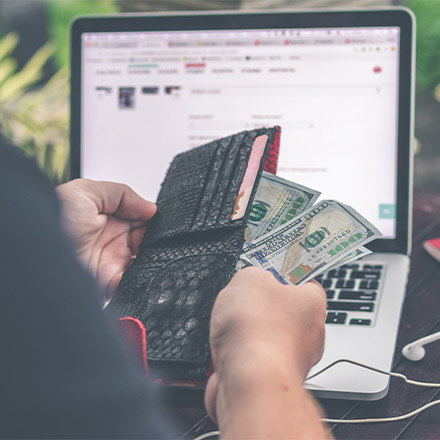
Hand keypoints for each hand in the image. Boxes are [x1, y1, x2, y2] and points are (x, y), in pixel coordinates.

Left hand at [56, 179, 155, 298]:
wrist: (33, 252)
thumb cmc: (53, 218)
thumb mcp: (87, 192)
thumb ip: (122, 195)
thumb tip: (151, 208)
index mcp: (108, 218)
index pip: (140, 218)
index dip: (151, 218)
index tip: (157, 218)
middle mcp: (111, 240)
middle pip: (146, 240)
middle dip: (153, 238)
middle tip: (153, 236)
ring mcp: (112, 262)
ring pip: (144, 260)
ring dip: (150, 256)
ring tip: (147, 250)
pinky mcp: (110, 282)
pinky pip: (133, 281)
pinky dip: (140, 276)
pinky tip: (138, 266)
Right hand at [205, 267, 325, 432]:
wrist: (248, 383)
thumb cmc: (258, 332)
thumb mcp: (250, 277)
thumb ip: (253, 275)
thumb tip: (248, 281)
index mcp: (312, 303)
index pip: (306, 283)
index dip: (284, 275)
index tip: (270, 271)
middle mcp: (308, 334)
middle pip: (282, 311)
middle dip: (259, 306)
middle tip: (242, 300)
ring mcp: (291, 360)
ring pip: (264, 338)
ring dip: (245, 334)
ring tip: (230, 330)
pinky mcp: (271, 381)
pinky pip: (251, 361)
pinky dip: (236, 357)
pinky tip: (226, 353)